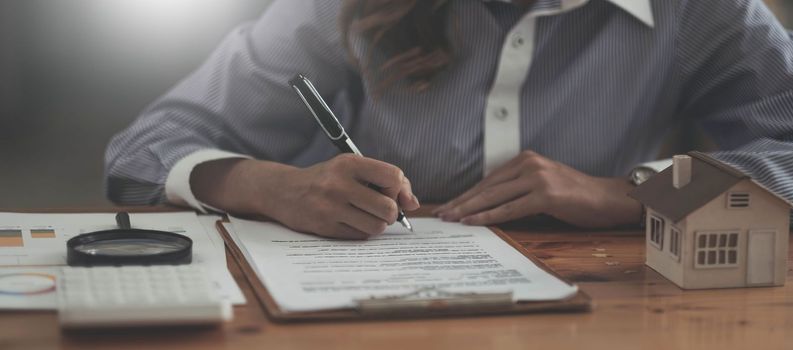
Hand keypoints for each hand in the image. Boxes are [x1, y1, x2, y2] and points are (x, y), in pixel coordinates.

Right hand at [191, 154, 419, 238]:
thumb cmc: (327, 179)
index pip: (393, 176)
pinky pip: (360, 236)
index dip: (400, 189)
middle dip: (391, 212)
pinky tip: (350, 221)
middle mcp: (339, 184)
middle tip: (380, 208)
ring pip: (377, 226)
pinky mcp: (325, 227)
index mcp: (349, 164)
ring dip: (377, 224)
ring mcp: (330, 207)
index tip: (393, 193)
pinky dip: (362, 231)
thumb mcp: (352, 169)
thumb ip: (386, 181)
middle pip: (388, 207)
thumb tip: (414, 204)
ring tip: (365, 215)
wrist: (284, 191)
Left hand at [433, 151, 640, 227]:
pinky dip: (489, 216)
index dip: (467, 194)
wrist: (608, 198)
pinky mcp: (546, 195)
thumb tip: (489, 204)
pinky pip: (510, 208)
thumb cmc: (576, 196)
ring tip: (451, 219)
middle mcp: (529, 164)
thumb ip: (519, 188)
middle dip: (461, 201)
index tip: (449, 205)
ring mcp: (538, 178)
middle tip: (442, 214)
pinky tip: (473, 222)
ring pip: (494, 197)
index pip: (489, 179)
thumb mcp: (543, 184)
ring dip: (469, 209)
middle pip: (487, 187)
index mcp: (526, 159)